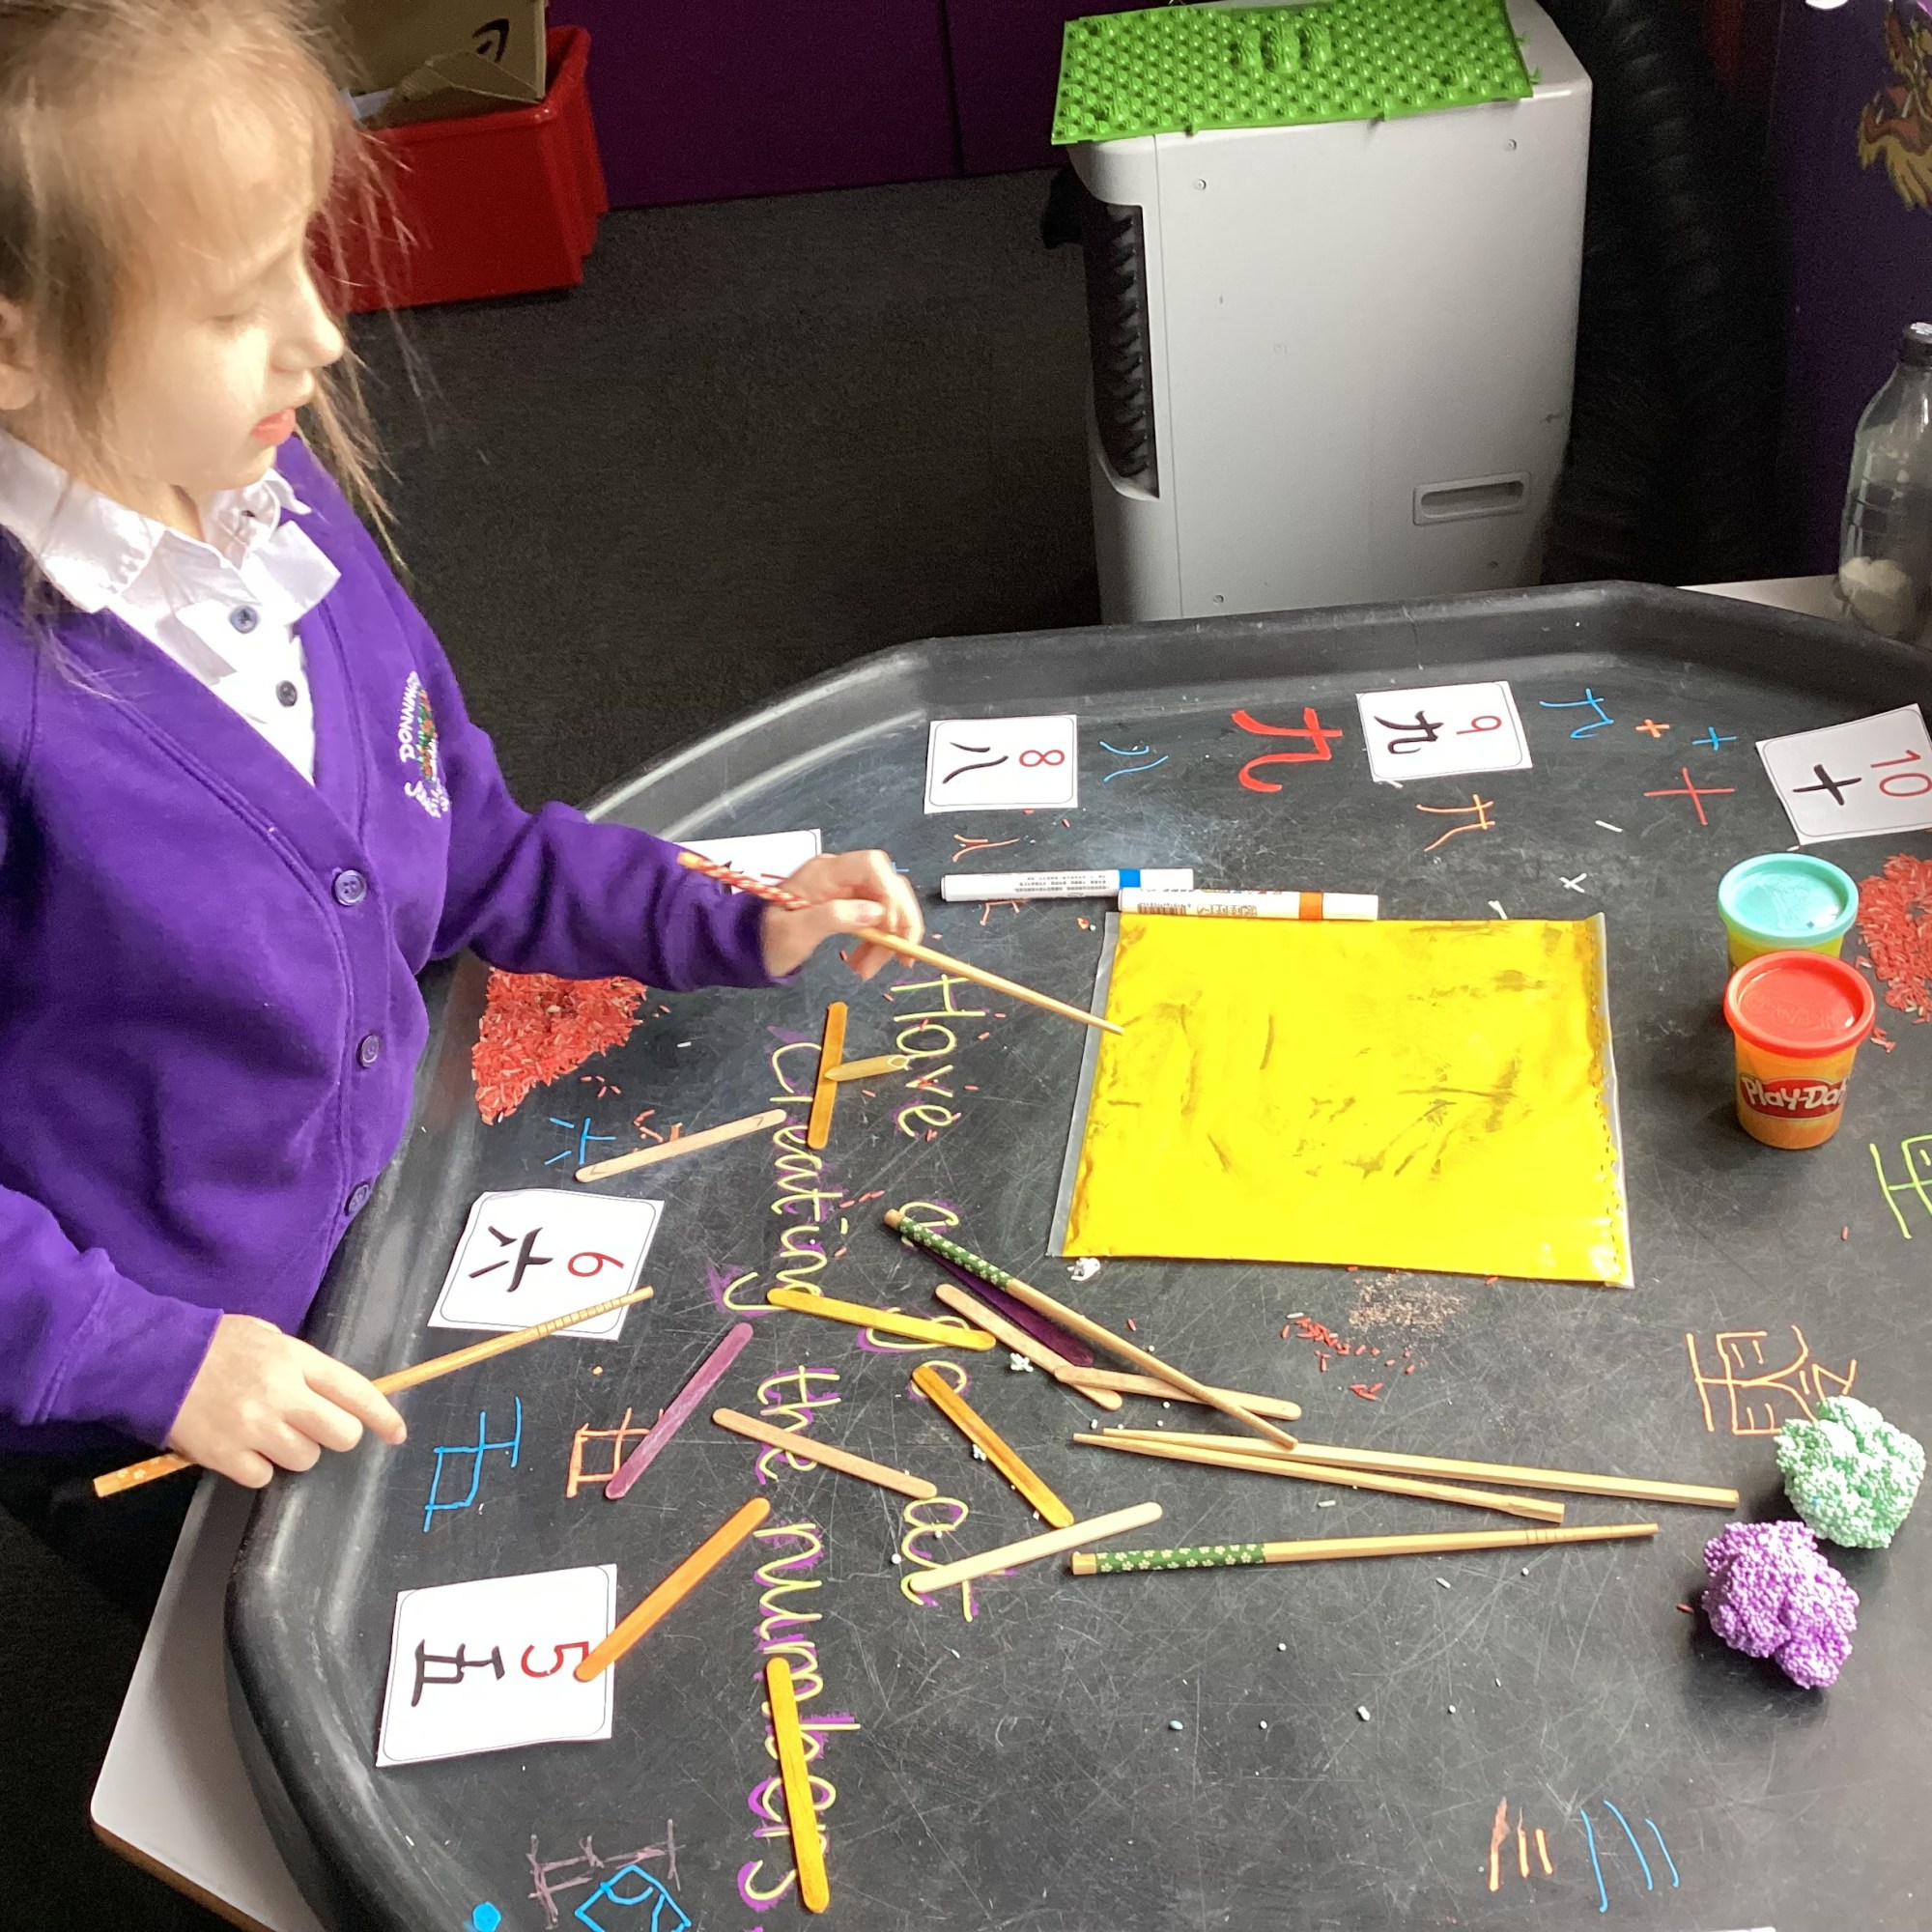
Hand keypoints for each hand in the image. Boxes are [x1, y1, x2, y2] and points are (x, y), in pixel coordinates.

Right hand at [165, 1313, 406, 1488]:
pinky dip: (258, 1468)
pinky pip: (264, 1477)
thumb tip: (332, 1391)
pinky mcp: (226, 1456)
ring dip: (294, 1451)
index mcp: (296, 1360)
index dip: (383, 1416)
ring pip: (305, 1459)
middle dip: (335, 1435)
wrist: (154, 1360)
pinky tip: (241, 1446)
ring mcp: (254, 1428)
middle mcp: (282, 1395)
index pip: (356, 1391)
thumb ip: (302, 1364)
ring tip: (267, 1431)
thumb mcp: (268, 1337)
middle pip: (341, 1434)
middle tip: (313, 1427)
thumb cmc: (214, 1344)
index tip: (397, 1432)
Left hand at [760, 848, 923, 980]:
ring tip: (867, 970)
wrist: (749, 945)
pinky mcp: (849, 906)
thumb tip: (877, 912)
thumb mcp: (795, 933)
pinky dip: (878, 942)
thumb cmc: (767, 938)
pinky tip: (865, 962)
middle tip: (900, 959)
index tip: (893, 929)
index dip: (891, 893)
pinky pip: (877, 919)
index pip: (872, 866)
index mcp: (824, 872)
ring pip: (887, 906)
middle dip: (899, 923)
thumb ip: (834, 917)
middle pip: (888, 886)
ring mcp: (846, 890)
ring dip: (888, 939)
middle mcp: (840, 875)